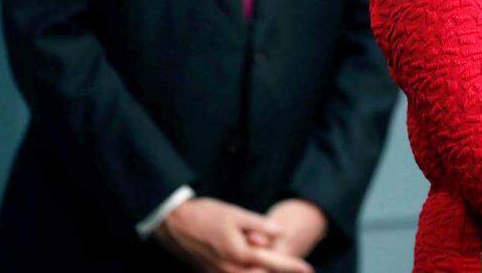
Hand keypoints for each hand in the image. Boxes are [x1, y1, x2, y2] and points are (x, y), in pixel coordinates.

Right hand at [154, 197, 313, 272]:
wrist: (173, 223)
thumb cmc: (206, 215)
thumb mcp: (237, 214)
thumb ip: (260, 225)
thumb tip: (280, 233)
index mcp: (239, 254)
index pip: (273, 264)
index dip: (293, 267)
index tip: (308, 269)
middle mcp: (229, 270)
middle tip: (295, 269)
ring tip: (272, 266)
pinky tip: (251, 267)